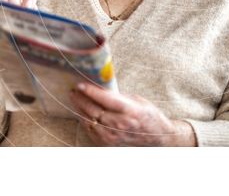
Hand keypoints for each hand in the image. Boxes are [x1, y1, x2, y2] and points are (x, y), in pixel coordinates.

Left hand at [70, 82, 196, 146]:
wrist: (155, 135)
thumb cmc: (147, 114)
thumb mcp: (136, 100)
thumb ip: (118, 95)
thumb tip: (100, 86)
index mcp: (129, 110)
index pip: (105, 99)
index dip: (91, 91)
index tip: (80, 84)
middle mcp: (120, 124)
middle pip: (94, 110)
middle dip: (81, 99)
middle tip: (74, 90)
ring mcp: (113, 136)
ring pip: (89, 121)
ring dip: (80, 109)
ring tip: (75, 98)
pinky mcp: (108, 143)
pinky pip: (90, 131)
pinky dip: (84, 120)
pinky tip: (81, 112)